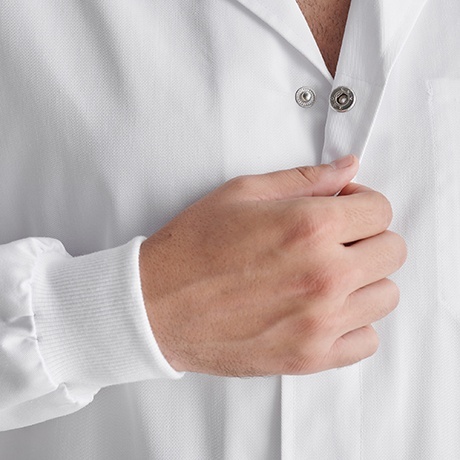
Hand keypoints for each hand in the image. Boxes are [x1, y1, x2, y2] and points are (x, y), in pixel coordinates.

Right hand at [139, 155, 406, 376]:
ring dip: (364, 279)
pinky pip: (367, 340)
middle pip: (392, 251)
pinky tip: (324, 309)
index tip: (343, 208)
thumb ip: (305, 178)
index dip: (362, 203)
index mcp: (309, 226)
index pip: (380, 209)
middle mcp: (324, 275)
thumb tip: (347, 167)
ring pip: (386, 295)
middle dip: (368, 237)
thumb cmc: (192, 249)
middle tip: (337, 239)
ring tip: (328, 274)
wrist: (156, 306)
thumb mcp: (242, 193)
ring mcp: (320, 321)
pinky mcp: (310, 356)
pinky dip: (354, 323)